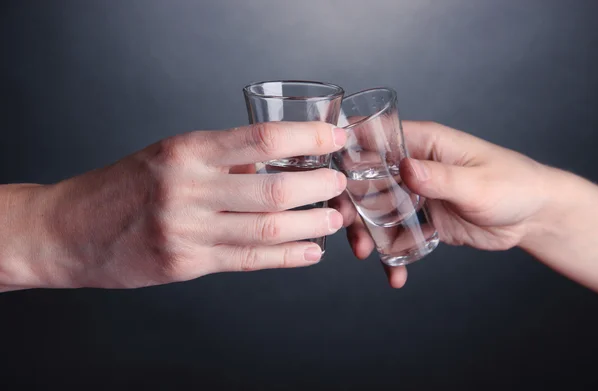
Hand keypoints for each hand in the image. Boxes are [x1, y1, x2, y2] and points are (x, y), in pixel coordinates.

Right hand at [4, 122, 347, 289]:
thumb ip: (221, 161)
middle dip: (319, 186)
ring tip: (334, 218)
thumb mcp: (170, 156)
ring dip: (311, 224)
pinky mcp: (186, 263)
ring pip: (268, 229)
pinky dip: (288, 258)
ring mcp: (187, 229)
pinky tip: (310, 252)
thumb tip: (273, 162)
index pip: (261, 138)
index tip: (335, 138)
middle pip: (274, 188)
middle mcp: (188, 188)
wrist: (70, 230)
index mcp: (186, 151)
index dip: (308, 138)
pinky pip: (250, 261)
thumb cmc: (124, 187)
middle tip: (340, 182)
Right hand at [332, 121, 548, 287]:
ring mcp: (415, 194)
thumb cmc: (514, 185)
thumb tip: (405, 168)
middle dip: (351, 202)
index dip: (348, 152)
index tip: (329, 174)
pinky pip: (397, 236)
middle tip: (346, 225)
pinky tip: (395, 275)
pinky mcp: (422, 219)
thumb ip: (440, 177)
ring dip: (365, 232)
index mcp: (425, 144)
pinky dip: (391, 255)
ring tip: (365, 254)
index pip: (376, 138)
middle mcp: (414, 166)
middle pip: (367, 179)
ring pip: (376, 210)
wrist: (534, 218)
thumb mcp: (477, 183)